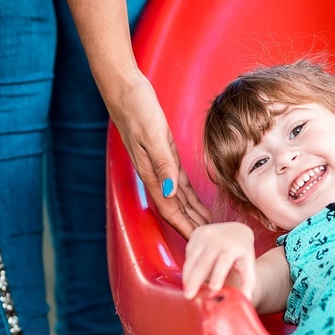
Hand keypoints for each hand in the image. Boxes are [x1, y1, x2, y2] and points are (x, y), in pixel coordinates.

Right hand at [112, 74, 212, 239]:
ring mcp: (161, 167)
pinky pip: (181, 185)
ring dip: (193, 216)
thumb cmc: (137, 111)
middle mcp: (156, 175)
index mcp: (151, 174)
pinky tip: (200, 206)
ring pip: (180, 200)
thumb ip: (163, 165)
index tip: (198, 242)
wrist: (126, 92)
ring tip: (209, 229)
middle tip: (209, 242)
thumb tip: (171, 193)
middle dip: (190, 227)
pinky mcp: (166, 157)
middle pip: (176, 210)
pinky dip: (191, 198)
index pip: (170, 210)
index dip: (184, 227)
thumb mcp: (153, 137)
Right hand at [181, 222, 256, 299]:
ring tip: (186, 291)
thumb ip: (248, 281)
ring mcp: (205, 235)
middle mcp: (218, 239)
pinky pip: (189, 252)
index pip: (224, 262)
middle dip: (195, 279)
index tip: (213, 288)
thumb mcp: (248, 264)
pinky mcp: (197, 234)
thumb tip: (247, 299)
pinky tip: (188, 278)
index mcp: (232, 247)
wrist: (237, 229)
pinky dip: (187, 266)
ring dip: (187, 275)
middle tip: (189, 295)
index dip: (218, 275)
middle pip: (204, 262)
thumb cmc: (242, 252)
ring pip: (193, 258)